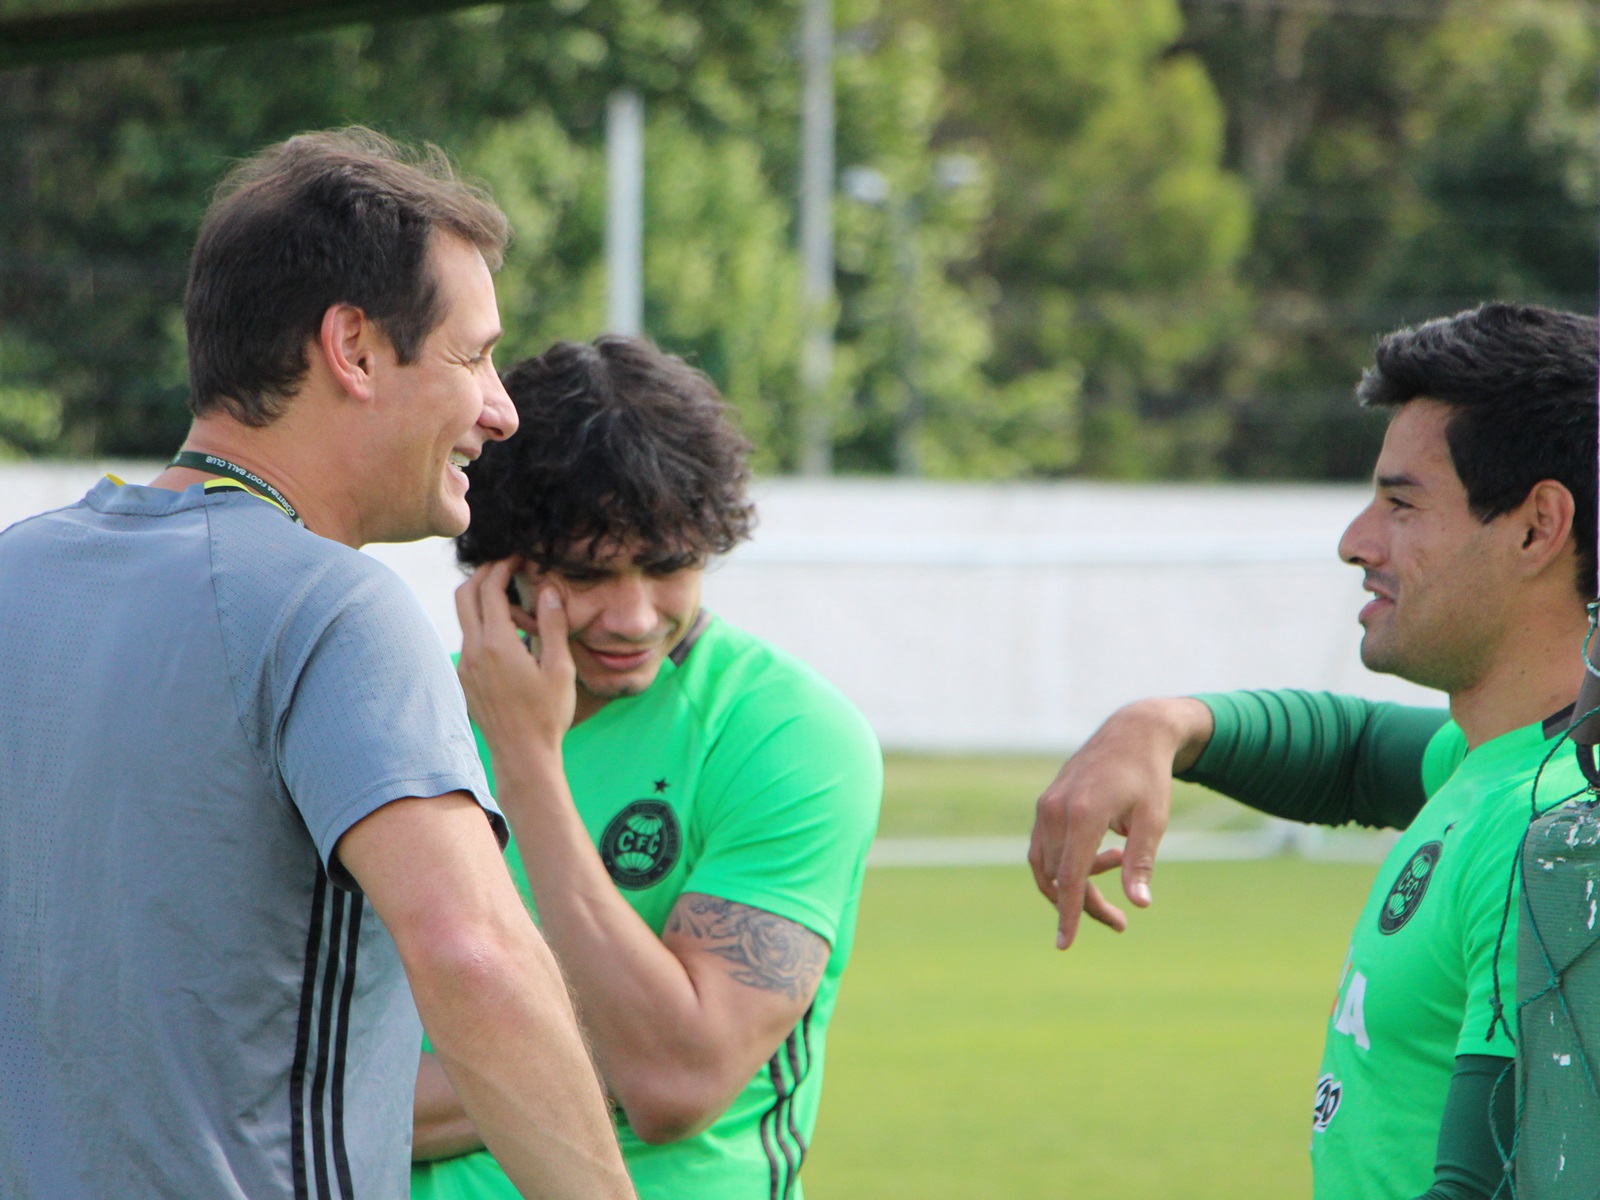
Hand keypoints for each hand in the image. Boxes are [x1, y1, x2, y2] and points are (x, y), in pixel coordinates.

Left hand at [455, 558, 575, 762]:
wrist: (523, 755)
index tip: (519, 557)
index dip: (503, 566)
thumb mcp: (560, 667)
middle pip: (465, 594)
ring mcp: (465, 665)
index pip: (490, 588)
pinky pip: (470, 639)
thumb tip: (548, 589)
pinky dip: (486, 626)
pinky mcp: (465, 678)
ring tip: (524, 616)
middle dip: (485, 574)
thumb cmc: (547, 714)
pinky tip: (514, 640)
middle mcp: (474, 651)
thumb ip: (553, 624)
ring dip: (488, 603)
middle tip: (510, 568)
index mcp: (497, 644)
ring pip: (466, 616)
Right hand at [1027, 698, 1212, 949]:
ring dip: (1076, 882)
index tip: (1065, 944)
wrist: (1132, 732)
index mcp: (1083, 815)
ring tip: (1120, 864)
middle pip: (1057, 877)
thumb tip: (1140, 904)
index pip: (1069, 878)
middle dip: (1084, 903)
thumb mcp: (1153, 821)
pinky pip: (1045, 848)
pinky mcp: (1046, 804)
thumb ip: (1141, 863)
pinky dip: (1067, 863)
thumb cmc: (1148, 777)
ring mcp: (1046, 806)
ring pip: (1047, 865)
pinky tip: (1105, 854)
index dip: (1068, 914)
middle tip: (1120, 921)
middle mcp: (1056, 811)